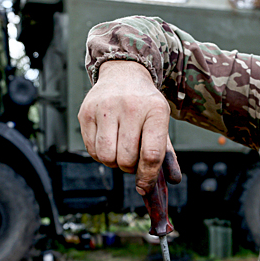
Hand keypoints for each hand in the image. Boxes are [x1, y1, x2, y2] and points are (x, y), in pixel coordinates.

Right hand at [78, 60, 180, 194]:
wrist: (123, 73)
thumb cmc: (144, 104)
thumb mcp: (161, 122)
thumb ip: (166, 154)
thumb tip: (172, 181)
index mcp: (155, 110)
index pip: (151, 154)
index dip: (147, 177)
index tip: (144, 187)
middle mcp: (130, 107)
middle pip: (126, 159)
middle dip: (129, 167)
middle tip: (131, 159)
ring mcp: (105, 108)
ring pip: (106, 157)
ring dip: (113, 162)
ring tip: (119, 149)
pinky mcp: (86, 112)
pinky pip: (91, 150)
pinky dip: (100, 154)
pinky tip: (107, 141)